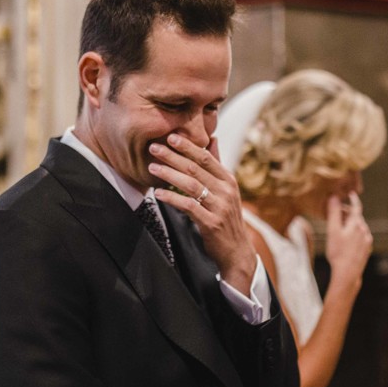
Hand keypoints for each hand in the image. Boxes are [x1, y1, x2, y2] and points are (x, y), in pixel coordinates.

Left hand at [150, 134, 255, 294]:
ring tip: (151, 168)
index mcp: (228, 179)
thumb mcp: (225, 189)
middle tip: (154, 147)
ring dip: (169, 174)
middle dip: (172, 156)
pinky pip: (188, 206)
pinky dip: (171, 198)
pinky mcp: (211, 223)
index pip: (206, 157)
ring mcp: (219, 206)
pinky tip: (158, 193)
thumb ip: (217, 164)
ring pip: (190, 185)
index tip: (170, 137)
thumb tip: (213, 138)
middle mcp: (226, 190)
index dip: (188, 146)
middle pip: (195, 168)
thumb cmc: (226, 216)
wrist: (236, 249)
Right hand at [325, 193, 371, 288]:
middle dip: (346, 214)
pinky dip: (354, 234)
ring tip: (339, 230)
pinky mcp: (366, 249)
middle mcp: (364, 231)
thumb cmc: (338, 252)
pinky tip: (346, 241)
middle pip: (356, 217)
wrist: (348, 273)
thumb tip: (334, 197)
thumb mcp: (333, 231)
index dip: (353, 199)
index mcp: (356, 224)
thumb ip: (334, 213)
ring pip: (358, 227)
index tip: (350, 193)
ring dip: (350, 225)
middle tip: (334, 216)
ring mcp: (367, 241)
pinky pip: (361, 237)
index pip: (356, 207)